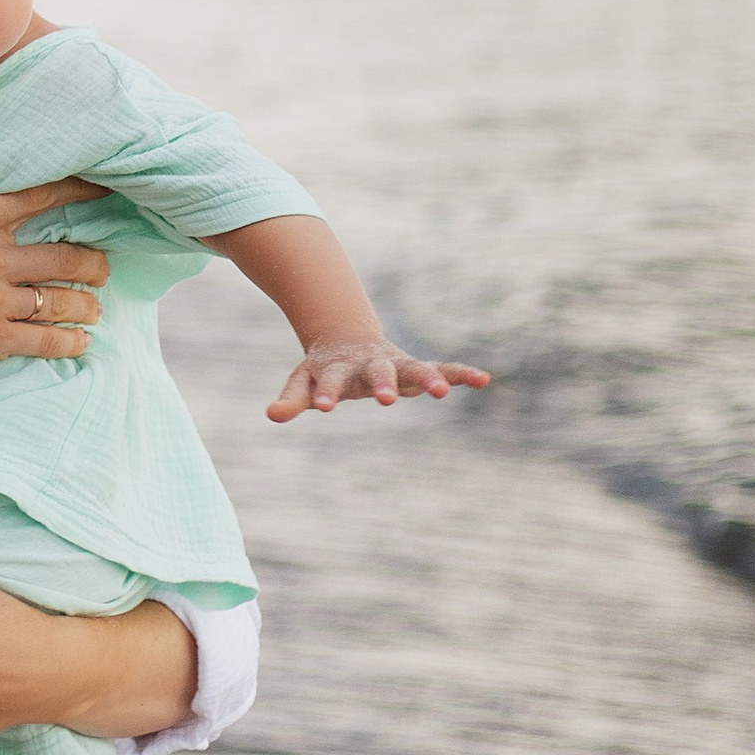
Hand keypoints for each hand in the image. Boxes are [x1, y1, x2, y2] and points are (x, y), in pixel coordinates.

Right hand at [0, 146, 108, 387]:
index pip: (34, 199)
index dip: (75, 192)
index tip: (103, 190)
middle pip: (63, 255)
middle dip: (93, 263)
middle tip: (102, 268)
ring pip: (61, 299)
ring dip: (86, 304)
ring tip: (93, 306)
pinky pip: (48, 339)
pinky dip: (70, 342)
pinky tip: (79, 342)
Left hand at [267, 335, 491, 420]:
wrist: (347, 339)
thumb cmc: (323, 368)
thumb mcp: (304, 382)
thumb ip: (291, 398)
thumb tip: (271, 415)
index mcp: (339, 367)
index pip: (331, 381)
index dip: (327, 392)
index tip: (324, 406)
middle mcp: (370, 364)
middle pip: (377, 371)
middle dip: (381, 384)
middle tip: (384, 400)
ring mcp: (395, 364)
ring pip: (414, 369)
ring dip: (428, 379)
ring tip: (442, 393)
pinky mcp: (416, 369)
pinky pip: (442, 369)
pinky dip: (460, 374)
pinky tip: (483, 380)